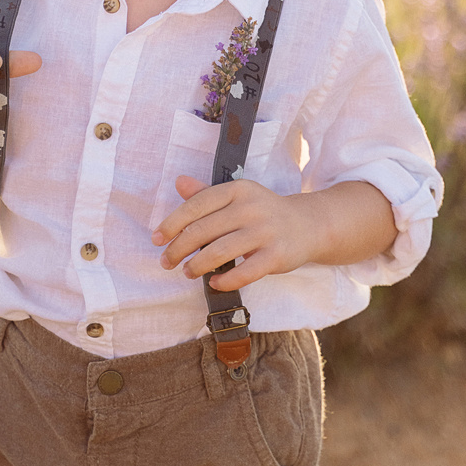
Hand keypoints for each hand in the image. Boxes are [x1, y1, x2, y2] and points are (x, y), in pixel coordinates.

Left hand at [151, 174, 316, 292]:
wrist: (308, 225)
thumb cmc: (263, 211)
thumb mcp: (237, 196)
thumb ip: (206, 192)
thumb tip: (178, 182)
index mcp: (237, 189)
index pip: (197, 205)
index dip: (173, 223)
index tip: (157, 239)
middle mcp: (250, 207)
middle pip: (204, 229)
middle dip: (179, 248)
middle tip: (167, 261)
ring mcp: (265, 232)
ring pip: (221, 251)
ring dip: (198, 265)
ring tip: (187, 272)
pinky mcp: (276, 256)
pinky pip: (245, 272)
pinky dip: (226, 280)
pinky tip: (214, 283)